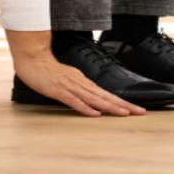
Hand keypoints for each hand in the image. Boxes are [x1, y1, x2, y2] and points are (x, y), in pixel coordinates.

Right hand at [6, 30, 145, 116]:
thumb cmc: (49, 71)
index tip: (135, 109)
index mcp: (84, 82)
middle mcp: (81, 84)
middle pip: (106, 96)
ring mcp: (70, 87)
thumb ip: (79, 89)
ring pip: (94, 99)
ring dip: (110, 106)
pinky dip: (85, 108)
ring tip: (124, 113)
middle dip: (124, 105)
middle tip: (141, 112)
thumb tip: (92, 99)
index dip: (122, 102)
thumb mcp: (68, 80)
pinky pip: (74, 101)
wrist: (32, 58)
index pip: (106, 94)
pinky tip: (95, 114)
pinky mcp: (58, 91)